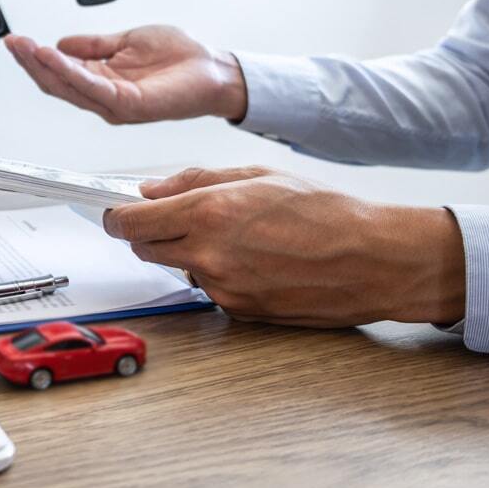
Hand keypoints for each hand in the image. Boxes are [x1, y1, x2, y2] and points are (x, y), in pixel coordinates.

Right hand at [5, 25, 248, 123]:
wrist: (214, 70)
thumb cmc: (180, 59)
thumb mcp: (127, 42)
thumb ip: (94, 46)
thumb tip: (62, 44)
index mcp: (102, 82)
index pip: (60, 74)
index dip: (36, 58)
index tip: (17, 41)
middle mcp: (104, 99)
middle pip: (57, 84)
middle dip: (31, 63)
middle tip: (12, 43)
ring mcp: (115, 105)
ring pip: (69, 88)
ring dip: (43, 67)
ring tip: (25, 47)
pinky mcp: (129, 105)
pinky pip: (92, 88)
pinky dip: (70, 72)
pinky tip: (53, 55)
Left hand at [103, 167, 465, 326]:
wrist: (373, 260)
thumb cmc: (325, 211)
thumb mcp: (258, 175)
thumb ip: (196, 180)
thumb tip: (150, 189)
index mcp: (209, 211)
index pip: (128, 222)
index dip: (116, 215)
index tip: (116, 210)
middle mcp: (208, 254)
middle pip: (143, 248)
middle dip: (149, 232)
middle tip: (175, 217)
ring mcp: (222, 288)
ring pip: (178, 269)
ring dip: (188, 252)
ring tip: (235, 235)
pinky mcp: (238, 312)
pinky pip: (209, 289)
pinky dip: (218, 273)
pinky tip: (253, 259)